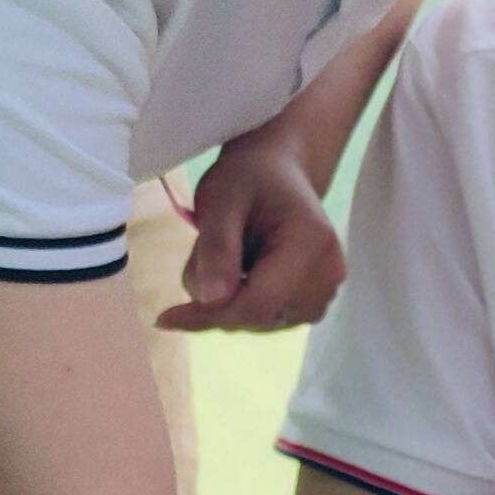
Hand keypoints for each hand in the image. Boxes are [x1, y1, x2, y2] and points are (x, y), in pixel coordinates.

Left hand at [162, 135, 349, 331]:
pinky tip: (236, 271)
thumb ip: (216, 248)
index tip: (166, 317)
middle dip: (217, 302)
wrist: (277, 171)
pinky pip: (268, 319)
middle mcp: (328, 275)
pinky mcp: (314, 301)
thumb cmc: (248, 177)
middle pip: (259, 317)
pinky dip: (242, 303)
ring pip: (261, 323)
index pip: (259, 303)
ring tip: (224, 256)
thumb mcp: (221, 201)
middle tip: (199, 258)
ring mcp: (325, 292)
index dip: (210, 315)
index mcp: (312, 244)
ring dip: (228, 302)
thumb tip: (210, 300)